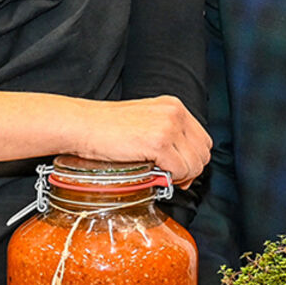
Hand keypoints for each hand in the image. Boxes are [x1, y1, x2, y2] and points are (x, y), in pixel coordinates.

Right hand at [75, 95, 210, 185]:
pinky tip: (152, 173)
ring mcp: (168, 127)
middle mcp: (175, 113)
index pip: (203, 139)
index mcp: (173, 106)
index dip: (193, 159)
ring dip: (180, 176)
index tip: (179, 170)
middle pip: (204, 153)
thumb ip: (166, 136)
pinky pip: (180, 171)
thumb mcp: (144, 122)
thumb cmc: (104, 127)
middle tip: (170, 177)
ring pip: (196, 165)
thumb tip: (184, 165)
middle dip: (191, 170)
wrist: (81, 125)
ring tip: (159, 174)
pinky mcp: (159, 143)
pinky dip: (169, 178)